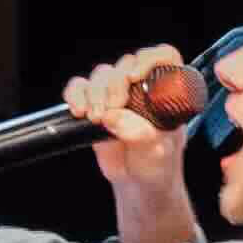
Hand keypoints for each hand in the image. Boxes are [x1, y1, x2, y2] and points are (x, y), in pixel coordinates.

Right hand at [60, 45, 196, 191]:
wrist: (137, 183)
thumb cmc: (157, 165)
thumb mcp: (157, 152)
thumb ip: (140, 134)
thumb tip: (113, 116)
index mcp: (167, 93)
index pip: (165, 58)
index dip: (149, 59)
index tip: (135, 77)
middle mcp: (143, 89)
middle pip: (126, 65)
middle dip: (115, 85)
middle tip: (112, 109)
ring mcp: (118, 95)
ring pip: (102, 74)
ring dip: (94, 92)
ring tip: (96, 118)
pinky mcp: (96, 104)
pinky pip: (80, 87)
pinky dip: (75, 94)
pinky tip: (78, 111)